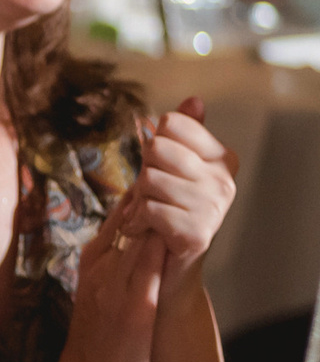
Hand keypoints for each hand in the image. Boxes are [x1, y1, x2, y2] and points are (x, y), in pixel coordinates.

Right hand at [58, 181, 165, 361]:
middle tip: (177, 170)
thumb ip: (115, 262)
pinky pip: (150, 267)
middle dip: (154, 192)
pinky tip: (175, 231)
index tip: (164, 174)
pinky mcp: (134, 308)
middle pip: (129, 218)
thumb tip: (139, 231)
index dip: (142, 192)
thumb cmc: (98, 339)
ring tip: (181, 189)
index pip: (119, 215)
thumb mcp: (98, 291)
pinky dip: (161, 245)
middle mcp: (101, 268)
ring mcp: (116, 287)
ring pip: (138, 235)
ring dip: (159, 211)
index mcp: (93, 262)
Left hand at [130, 96, 237, 282]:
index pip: (173, 122)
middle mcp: (223, 180)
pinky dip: (138, 220)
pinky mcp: (196, 232)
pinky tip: (147, 229)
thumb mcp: (172, 165)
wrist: (167, 261)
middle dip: (143, 169)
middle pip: (157, 147)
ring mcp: (213, 207)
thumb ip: (183, 133)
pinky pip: (150, 209)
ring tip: (150, 211)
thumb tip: (195, 100)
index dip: (154, 142)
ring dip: (138, 198)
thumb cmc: (167, 206)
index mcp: (221, 158)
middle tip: (152, 192)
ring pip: (149, 178)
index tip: (160, 164)